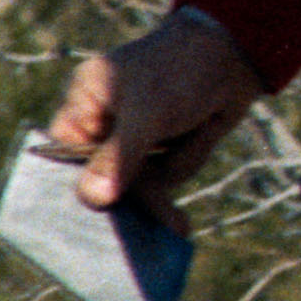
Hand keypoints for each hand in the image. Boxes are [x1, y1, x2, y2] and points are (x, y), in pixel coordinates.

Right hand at [47, 9, 266, 230]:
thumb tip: (92, 197)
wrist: (236, 54)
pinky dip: (185, 167)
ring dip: (170, 173)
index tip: (81, 224)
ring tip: (184, 193)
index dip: (74, 188)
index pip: (64, 155)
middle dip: (129, 199)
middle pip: (104, 177)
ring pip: (140, 182)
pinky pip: (166, 177)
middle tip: (130, 246)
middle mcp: (106, 124)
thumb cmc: (182, 69)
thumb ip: (119, 156)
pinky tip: (191, 184)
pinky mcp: (164, 147)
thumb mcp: (148, 112)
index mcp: (86, 103)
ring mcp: (136, 137)